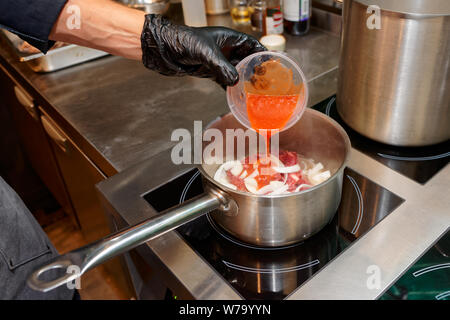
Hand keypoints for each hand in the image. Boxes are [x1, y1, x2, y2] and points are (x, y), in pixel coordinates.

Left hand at [141, 14, 265, 85]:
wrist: (163, 49)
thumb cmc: (182, 41)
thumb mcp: (206, 53)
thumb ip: (222, 67)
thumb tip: (235, 82)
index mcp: (228, 38)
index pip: (250, 45)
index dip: (261, 54)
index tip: (270, 64)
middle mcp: (225, 50)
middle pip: (246, 60)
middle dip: (256, 71)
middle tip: (265, 82)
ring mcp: (218, 62)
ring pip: (237, 72)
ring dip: (245, 82)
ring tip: (256, 92)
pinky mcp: (210, 72)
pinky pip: (225, 82)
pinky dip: (231, 89)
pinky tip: (238, 96)